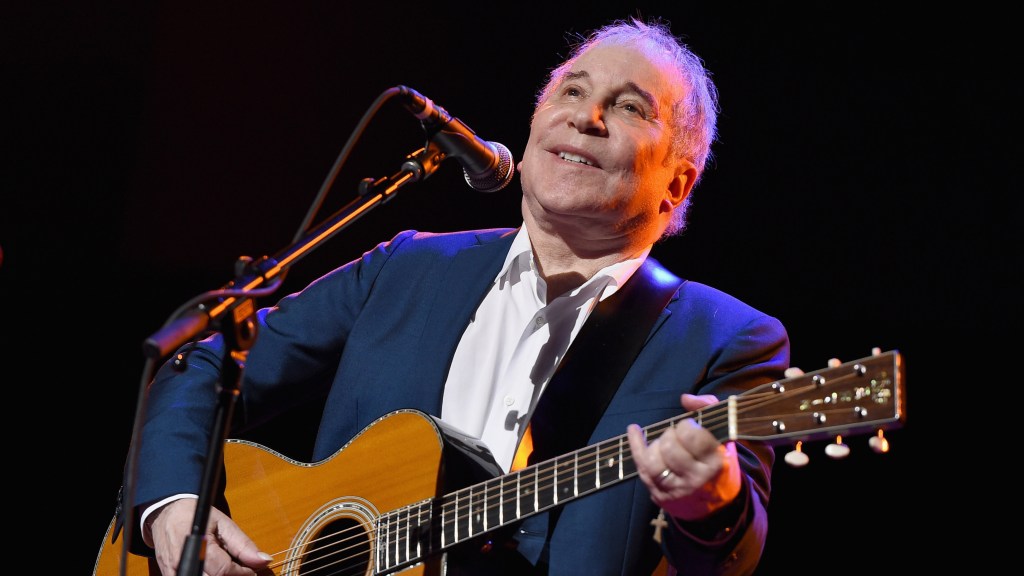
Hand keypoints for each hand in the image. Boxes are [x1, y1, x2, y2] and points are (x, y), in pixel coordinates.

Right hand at [146, 498, 272, 575]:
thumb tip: (264, 560)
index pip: (224, 570)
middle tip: (239, 569)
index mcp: (198, 544)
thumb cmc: (196, 516)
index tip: (251, 570)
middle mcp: (182, 561)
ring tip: (225, 569)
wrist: (166, 514)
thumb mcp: (223, 524)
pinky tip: (211, 570)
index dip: (242, 572)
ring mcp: (173, 571)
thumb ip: (243, 544)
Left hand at [626, 393, 741, 520]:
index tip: (689, 427)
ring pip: (652, 462)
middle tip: (678, 437)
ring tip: (664, 444)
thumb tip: (685, 398)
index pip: (692, 436)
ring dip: (655, 446)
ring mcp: (676, 490)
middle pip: (669, 448)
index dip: (687, 426)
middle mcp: (695, 478)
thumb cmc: (718, 463)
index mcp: (715, 463)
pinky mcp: (660, 496)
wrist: (718, 506)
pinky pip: (641, 468)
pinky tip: (634, 430)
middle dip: (670, 435)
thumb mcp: (723, 436)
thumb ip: (708, 409)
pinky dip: (635, 445)